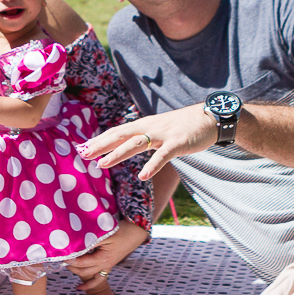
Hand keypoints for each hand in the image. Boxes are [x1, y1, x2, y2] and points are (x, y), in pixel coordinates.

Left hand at [65, 220, 147, 290]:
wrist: (134, 233)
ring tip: (66, 267)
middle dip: (71, 267)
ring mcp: (106, 267)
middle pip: (83, 271)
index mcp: (103, 258)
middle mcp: (104, 265)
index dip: (70, 260)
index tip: (61, 255)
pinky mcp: (108, 266)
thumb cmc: (120, 231)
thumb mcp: (105, 234)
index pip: (82, 262)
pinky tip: (79, 288)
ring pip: (89, 276)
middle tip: (60, 259)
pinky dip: (89, 284)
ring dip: (77, 273)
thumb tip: (75, 242)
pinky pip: (98, 279)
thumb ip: (90, 239)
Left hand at [77, 106, 216, 179]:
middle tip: (84, 154)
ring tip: (102, 164)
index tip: (83, 147)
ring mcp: (163, 134)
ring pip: (136, 143)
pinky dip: (152, 165)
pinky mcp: (178, 143)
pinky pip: (163, 155)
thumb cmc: (182, 127)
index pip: (117, 132)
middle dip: (101, 145)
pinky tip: (143, 176)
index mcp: (144, 125)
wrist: (210, 118)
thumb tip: (124, 146)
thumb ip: (142, 137)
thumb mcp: (159, 130)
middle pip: (121, 135)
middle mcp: (150, 127)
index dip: (100, 139)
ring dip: (118, 154)